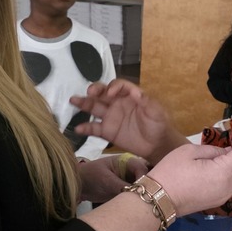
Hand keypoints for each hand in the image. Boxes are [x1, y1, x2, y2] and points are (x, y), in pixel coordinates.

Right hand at [70, 79, 184, 162]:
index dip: (114, 87)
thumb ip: (146, 101)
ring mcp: (110, 117)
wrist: (157, 144)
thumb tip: (136, 92)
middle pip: (102, 93)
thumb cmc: (159, 123)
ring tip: (73, 100)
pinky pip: (94, 128)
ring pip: (94, 107)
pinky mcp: (107, 131)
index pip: (118, 86)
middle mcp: (117, 103)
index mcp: (129, 95)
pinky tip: (78, 128)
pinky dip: (85, 128)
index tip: (111, 93)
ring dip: (83, 103)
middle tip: (90, 92)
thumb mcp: (156, 110)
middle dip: (95, 90)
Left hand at [78, 153, 149, 203]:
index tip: (143, 191)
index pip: (142, 168)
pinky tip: (141, 208)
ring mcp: (131, 181)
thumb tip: (135, 194)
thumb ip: (120, 186)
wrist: (79, 185)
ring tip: (146, 204)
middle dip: (150, 187)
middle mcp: (132, 170)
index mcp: (127, 161)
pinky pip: (137, 196)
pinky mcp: (128, 192)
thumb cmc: (90, 176)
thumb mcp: (105, 180)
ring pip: (145, 187)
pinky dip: (140, 200)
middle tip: (149, 198)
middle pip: (148, 177)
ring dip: (146, 194)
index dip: (145, 179)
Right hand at [148, 124, 231, 217]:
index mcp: (224, 173)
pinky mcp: (219, 200)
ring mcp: (226, 196)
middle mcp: (230, 187)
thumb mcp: (190, 152)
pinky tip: (222, 163)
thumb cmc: (170, 172)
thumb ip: (214, 150)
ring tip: (230, 149)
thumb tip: (227, 151)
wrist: (158, 200)